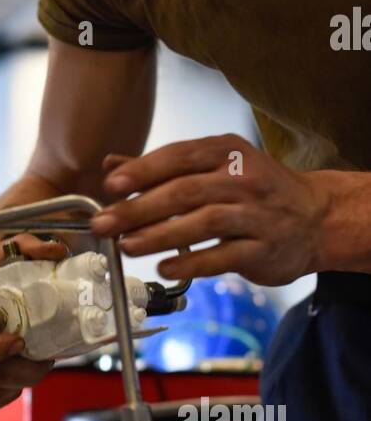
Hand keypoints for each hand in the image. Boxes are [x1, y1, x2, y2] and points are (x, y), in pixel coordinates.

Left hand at [88, 134, 329, 285]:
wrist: (315, 217)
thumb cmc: (254, 190)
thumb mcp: (214, 166)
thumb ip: (162, 168)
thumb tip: (111, 166)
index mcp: (226, 151)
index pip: (179, 156)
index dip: (143, 171)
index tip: (111, 186)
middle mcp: (243, 178)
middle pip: (185, 192)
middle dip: (139, 209)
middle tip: (104, 224)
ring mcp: (257, 214)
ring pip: (203, 223)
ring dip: (160, 236)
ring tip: (126, 246)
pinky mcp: (264, 249)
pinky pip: (223, 256)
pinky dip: (191, 263)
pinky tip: (164, 269)